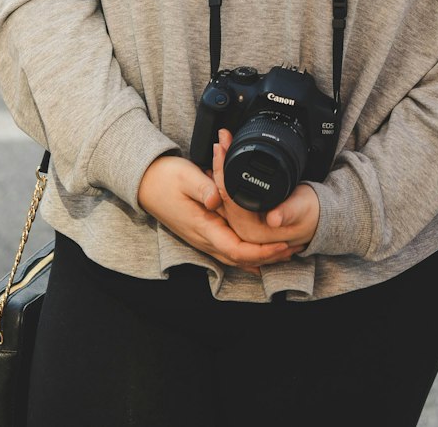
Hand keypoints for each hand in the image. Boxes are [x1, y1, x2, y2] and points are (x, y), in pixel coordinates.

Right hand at [136, 155, 295, 272]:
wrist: (144, 183)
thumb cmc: (165, 178)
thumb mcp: (186, 177)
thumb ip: (204, 187)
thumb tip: (218, 199)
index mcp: (203, 227)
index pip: (237, 250)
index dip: (262, 252)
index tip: (283, 244)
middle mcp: (203, 239)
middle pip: (240, 259)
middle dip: (268, 257)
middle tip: (293, 249)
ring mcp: (202, 239)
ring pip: (235, 257)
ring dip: (260, 256)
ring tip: (283, 250)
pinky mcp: (202, 233)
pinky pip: (227, 249)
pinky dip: (246, 252)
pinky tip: (257, 251)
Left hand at [210, 129, 319, 250]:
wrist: (316, 219)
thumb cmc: (310, 214)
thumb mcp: (302, 209)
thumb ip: (288, 213)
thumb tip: (274, 218)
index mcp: (253, 231)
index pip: (230, 198)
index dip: (223, 171)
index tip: (223, 147)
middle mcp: (244, 230)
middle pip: (222, 194)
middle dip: (219, 164)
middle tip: (221, 139)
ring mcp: (243, 223)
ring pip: (225, 193)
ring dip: (221, 167)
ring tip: (222, 144)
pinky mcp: (245, 215)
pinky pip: (231, 194)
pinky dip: (227, 175)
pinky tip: (226, 160)